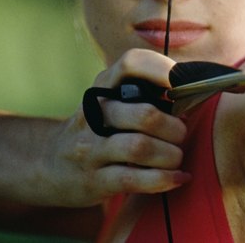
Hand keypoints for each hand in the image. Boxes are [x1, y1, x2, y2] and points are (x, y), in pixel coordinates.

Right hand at [38, 49, 189, 206]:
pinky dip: (163, 180)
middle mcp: (94, 113)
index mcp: (103, 87)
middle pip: (145, 114)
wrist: (48, 164)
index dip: (162, 70)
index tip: (182, 85)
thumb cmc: (98, 130)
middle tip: (181, 135)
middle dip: (174, 128)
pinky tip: (178, 179)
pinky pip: (133, 179)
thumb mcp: (112, 104)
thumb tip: (196, 92)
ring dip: (170, 155)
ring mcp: (90, 148)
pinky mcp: (93, 179)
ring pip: (140, 147)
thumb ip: (145, 95)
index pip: (132, 64)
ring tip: (177, 158)